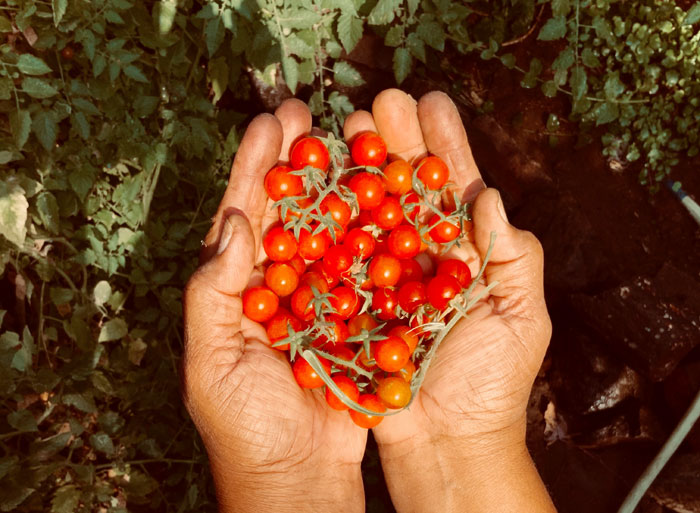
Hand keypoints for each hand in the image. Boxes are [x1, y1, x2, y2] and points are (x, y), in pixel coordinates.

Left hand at [182, 100, 365, 512]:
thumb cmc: (246, 428)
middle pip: (288, 212)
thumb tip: (235, 222)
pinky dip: (375, 235)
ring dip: (339, 186)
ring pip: (330, 232)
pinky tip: (387, 199)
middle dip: (295, 161)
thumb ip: (213, 293)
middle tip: (307, 111)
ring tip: (351, 140)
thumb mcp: (211, 363)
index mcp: (236, 290)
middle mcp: (278, 286)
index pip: (244, 216)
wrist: (299, 479)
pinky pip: (366, 270)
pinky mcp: (356, 319)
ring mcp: (320, 299)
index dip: (255, 167)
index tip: (270, 121)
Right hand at [342, 90, 554, 511]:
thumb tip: (491, 196)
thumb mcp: (522, 319)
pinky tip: (321, 186)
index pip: (456, 189)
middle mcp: (425, 258)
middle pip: (409, 191)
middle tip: (379, 101)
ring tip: (347, 127)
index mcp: (469, 254)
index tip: (430, 102)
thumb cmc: (492, 384)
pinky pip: (341, 258)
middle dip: (396, 144)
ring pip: (372, 214)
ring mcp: (386, 277)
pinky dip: (332, 223)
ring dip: (361, 170)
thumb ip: (514, 256)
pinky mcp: (354, 302)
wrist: (447, 442)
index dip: (445, 144)